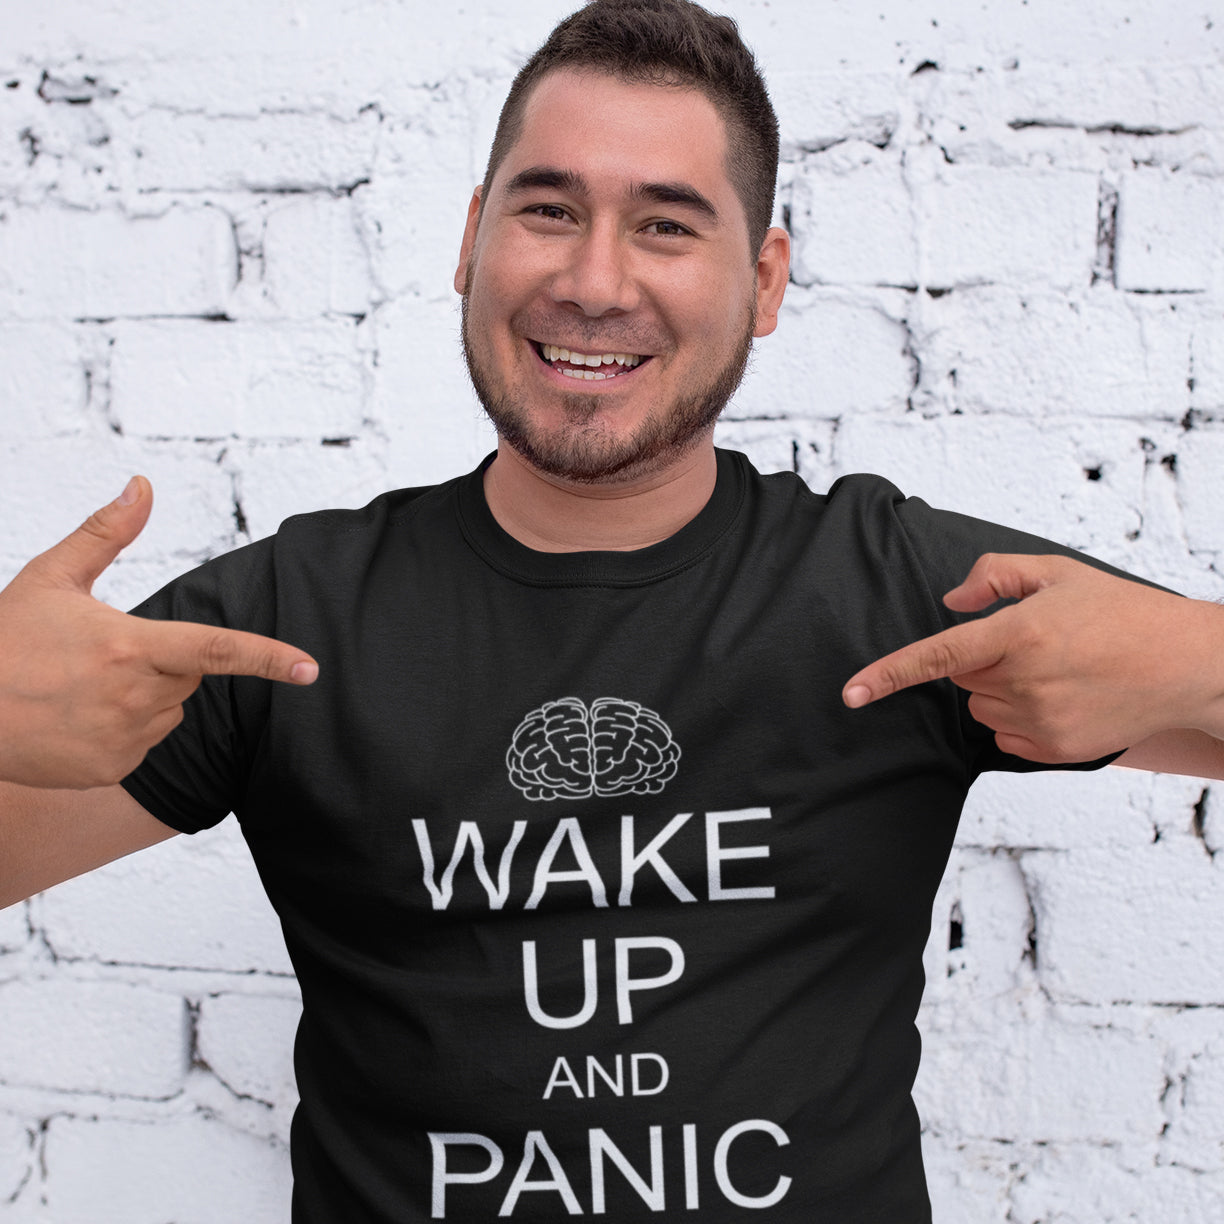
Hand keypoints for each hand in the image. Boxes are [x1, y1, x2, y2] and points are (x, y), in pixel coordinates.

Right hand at [0, 477, 317, 788]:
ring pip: (169, 711)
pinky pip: (144, 744)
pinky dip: (123, 731)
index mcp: (130, 647)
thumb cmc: (3, 642)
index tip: (310, 668)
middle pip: (189, 675)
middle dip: (163, 662)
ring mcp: (124, 739)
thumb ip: (106, 533)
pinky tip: (77, 719)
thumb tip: (143, 486)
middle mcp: (135, 697)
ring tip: (82, 688)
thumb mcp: (51, 578)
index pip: (217, 650)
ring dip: (145, 697)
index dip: (269, 658)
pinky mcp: (111, 770)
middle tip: (102, 656)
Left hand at [841, 553, 1223, 763]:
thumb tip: (952, 600)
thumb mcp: (1058, 573)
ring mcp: (1040, 720)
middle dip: (981, 659)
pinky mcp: (1054, 749)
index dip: (888, 675)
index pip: (937, 656)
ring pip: (981, 706)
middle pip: (961, 677)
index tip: (850, 693)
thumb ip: (994, 574)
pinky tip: (1059, 696)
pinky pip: (1004, 734)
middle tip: (1033, 643)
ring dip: (1000, 688)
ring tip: (1055, 668)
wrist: (1185, 665)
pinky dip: (1018, 716)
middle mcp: (1025, 681)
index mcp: (1019, 633)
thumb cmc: (1121, 613)